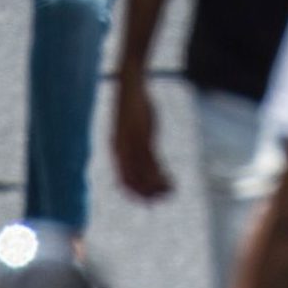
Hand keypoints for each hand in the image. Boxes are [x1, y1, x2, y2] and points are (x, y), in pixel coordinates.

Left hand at [112, 71, 176, 201]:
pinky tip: (170, 177)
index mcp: (116, 151)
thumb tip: (145, 159)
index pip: (123, 181)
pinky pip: (151, 161)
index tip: (148, 201)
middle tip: (164, 199)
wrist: (129, 86)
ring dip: (157, 186)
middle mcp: (120, 151)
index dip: (135, 194)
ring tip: (171, 191)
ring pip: (144, 174)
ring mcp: (131, 144)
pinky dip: (160, 173)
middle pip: (133, 181)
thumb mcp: (134, 129)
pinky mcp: (141, 136)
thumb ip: (136, 146)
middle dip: (148, 193)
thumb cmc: (132, 107)